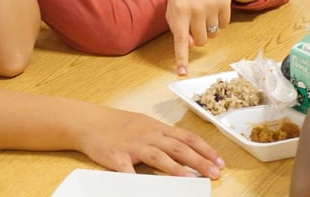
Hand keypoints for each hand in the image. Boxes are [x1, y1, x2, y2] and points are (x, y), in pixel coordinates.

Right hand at [77, 106, 224, 178]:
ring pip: (159, 156)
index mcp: (157, 128)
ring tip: (191, 179)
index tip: (219, 160)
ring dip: (176, 168)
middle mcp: (148, 135)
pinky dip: (136, 179)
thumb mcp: (145, 126)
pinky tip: (144, 188)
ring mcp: (133, 145)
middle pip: (178, 147)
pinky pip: (128, 170)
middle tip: (215, 172)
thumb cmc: (119, 125)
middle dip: (199, 160)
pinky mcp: (116, 157)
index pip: (187, 137)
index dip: (205, 149)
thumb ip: (164, 137)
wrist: (90, 122)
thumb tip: (186, 150)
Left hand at [166, 0, 232, 75]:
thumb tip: (190, 45)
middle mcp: (195, 9)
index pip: (179, 39)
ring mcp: (211, 6)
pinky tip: (213, 9)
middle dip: (197, 37)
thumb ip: (178, 28)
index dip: (181, 57)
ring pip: (212, 35)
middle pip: (200, 41)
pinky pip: (223, 27)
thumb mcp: (174, 8)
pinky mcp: (225, 4)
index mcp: (179, 10)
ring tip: (204, 13)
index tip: (182, 73)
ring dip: (208, 29)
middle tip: (195, 23)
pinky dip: (219, 22)